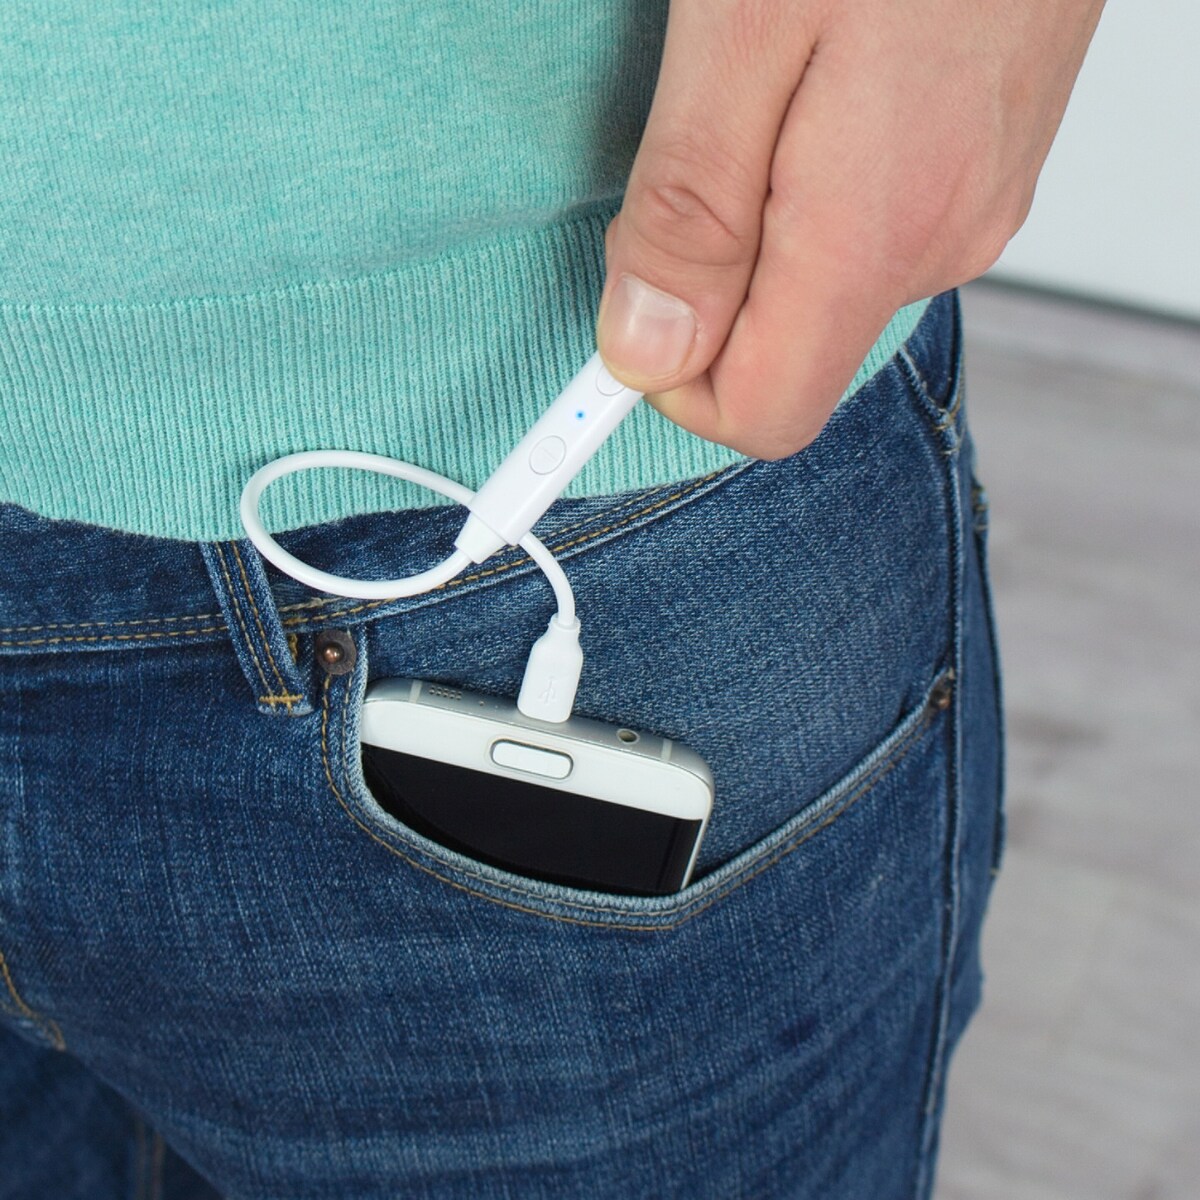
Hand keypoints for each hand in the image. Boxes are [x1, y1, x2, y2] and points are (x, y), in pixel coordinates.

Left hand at [595, 0, 1104, 457]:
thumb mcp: (741, 30)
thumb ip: (694, 213)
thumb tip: (646, 349)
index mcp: (872, 234)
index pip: (760, 412)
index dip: (670, 389)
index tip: (610, 334)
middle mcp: (935, 243)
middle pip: (785, 355)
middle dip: (705, 293)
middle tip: (680, 158)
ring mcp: (968, 208)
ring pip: (820, 292)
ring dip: (757, 234)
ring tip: (756, 98)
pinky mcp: (977, 169)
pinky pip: (867, 235)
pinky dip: (808, 200)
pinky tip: (812, 97)